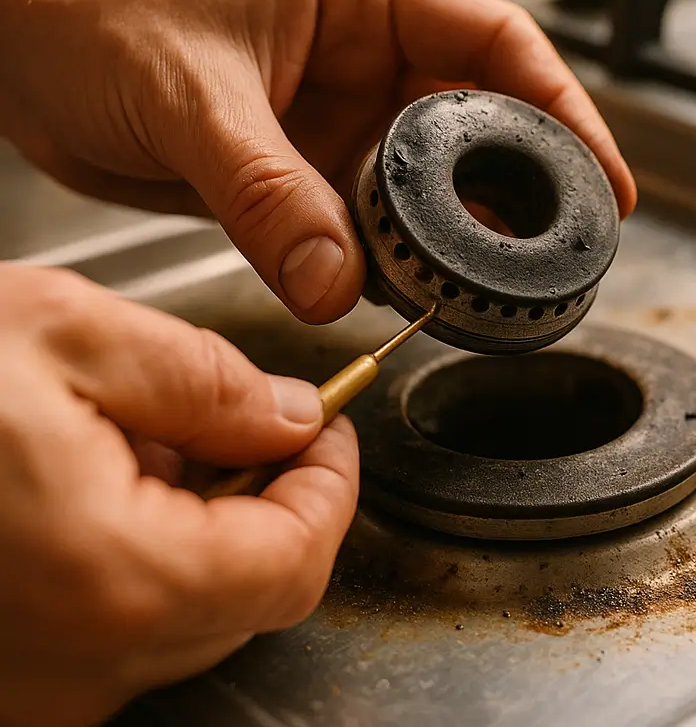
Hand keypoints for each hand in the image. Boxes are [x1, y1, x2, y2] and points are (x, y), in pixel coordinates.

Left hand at [0, 0, 636, 323]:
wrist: (26, 63)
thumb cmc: (100, 28)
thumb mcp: (194, 99)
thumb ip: (270, 195)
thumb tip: (336, 283)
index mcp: (361, 0)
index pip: (493, 43)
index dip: (563, 105)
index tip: (603, 174)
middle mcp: (366, 60)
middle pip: (480, 121)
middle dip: (525, 183)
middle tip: (560, 247)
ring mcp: (340, 123)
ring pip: (429, 185)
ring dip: (458, 234)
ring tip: (492, 283)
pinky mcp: (308, 177)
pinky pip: (372, 225)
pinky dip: (394, 261)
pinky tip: (407, 291)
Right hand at [0, 262, 357, 726]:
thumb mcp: (71, 336)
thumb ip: (207, 382)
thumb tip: (291, 418)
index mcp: (114, 581)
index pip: (296, 561)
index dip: (332, 486)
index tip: (332, 428)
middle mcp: (74, 668)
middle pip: (248, 594)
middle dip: (273, 499)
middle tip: (259, 419)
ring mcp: (32, 691)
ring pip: (184, 612)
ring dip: (204, 523)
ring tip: (150, 437)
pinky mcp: (2, 678)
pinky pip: (112, 626)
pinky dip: (139, 554)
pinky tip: (93, 481)